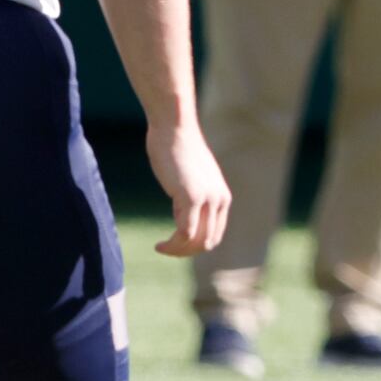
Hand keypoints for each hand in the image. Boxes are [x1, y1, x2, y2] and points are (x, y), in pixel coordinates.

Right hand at [147, 122, 231, 256]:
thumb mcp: (190, 179)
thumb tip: (182, 218)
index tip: (176, 244)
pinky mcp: (191, 197)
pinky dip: (172, 244)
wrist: (174, 129)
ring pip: (197, 241)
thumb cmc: (176, 150)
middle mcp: (219, 200)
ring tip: (161, 248)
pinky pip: (185, 232)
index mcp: (222, 197)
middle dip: (187, 251)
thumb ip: (192, 198)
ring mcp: (207, 199)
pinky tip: (158, 245)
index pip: (215, 234)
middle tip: (166, 249)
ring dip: (178, 251)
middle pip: (208, 242)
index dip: (196, 245)